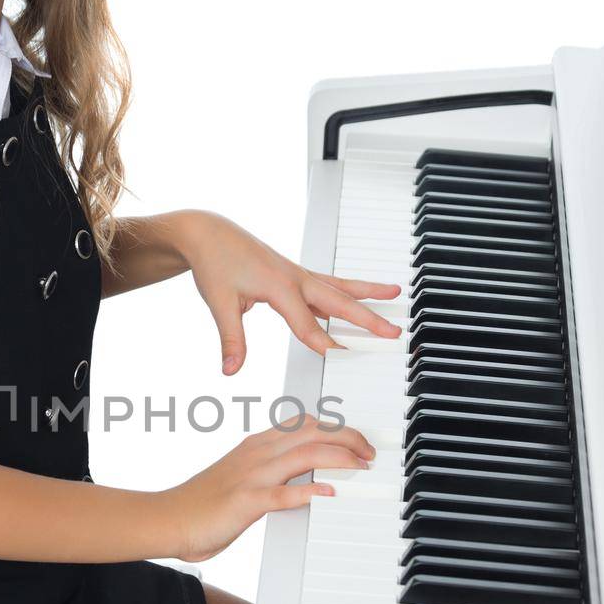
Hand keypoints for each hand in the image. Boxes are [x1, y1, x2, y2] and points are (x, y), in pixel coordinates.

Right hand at [164, 414, 377, 563]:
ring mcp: (251, 476)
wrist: (167, 517)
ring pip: (304, 455)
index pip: (303, 424)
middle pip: (312, 432)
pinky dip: (309, 492)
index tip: (357, 442)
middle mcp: (256, 454)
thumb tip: (303, 481)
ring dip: (339, 458)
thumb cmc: (202, 504)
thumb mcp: (241, 478)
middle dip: (348, 437)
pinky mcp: (245, 502)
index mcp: (255, 446)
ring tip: (361, 467)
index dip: (336, 429)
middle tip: (369, 452)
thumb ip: (269, 474)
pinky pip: (282, 493)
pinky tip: (329, 495)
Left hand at [179, 210, 401, 367]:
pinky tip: (362, 295)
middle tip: (392, 331)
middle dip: (366, 318)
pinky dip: (348, 289)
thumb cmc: (215, 263)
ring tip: (395, 294)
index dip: (323, 342)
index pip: (306, 322)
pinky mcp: (295, 273)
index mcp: (278, 285)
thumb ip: (231, 339)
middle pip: (337, 302)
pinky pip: (329, 282)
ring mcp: (297, 273)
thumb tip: (231, 370)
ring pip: (339, 286)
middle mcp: (294, 277)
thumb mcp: (219, 303)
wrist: (208, 234)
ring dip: (368, 293)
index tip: (344, 357)